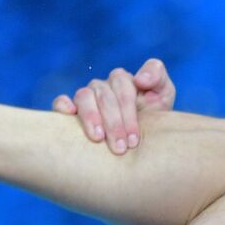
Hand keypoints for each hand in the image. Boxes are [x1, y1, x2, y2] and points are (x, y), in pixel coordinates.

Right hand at [53, 58, 176, 154]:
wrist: (139, 144)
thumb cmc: (153, 118)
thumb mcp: (163, 97)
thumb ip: (157, 77)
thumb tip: (138, 79)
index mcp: (123, 82)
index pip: (123, 86)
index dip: (128, 111)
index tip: (134, 139)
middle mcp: (103, 87)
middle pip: (104, 95)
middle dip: (113, 123)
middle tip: (120, 148)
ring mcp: (86, 97)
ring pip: (83, 97)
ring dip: (91, 118)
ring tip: (98, 139)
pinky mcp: (70, 110)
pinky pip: (60, 102)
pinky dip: (62, 106)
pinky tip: (69, 117)